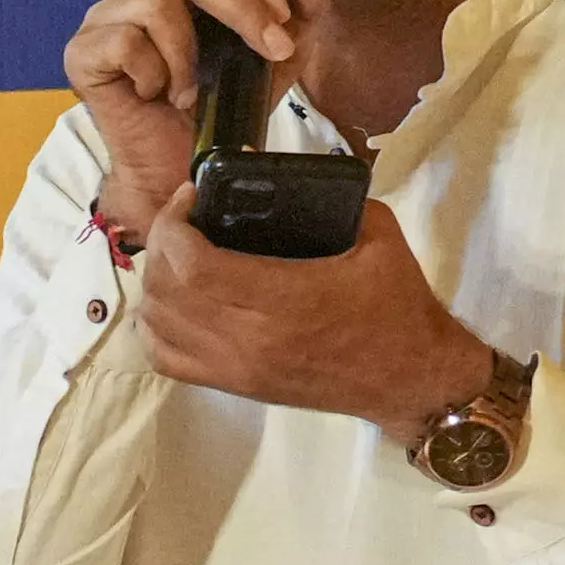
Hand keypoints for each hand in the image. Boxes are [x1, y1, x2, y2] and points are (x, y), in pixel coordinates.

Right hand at [64, 0, 321, 242]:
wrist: (179, 166)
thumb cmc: (220, 107)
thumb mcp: (275, 58)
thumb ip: (299, 10)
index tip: (279, 18)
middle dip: (241, 8)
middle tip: (267, 50)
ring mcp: (103, 17)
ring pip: (157, 3)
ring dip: (188, 55)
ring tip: (191, 89)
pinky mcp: (82, 52)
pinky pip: (125, 42)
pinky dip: (153, 73)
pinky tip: (157, 94)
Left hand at [136, 192, 490, 438]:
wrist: (411, 378)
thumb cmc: (398, 307)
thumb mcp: (380, 238)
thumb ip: (337, 203)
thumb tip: (292, 178)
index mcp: (286, 298)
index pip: (195, 265)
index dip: (174, 224)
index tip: (188, 197)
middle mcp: (250, 338)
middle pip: (167, 290)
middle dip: (162, 243)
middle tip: (181, 218)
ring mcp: (236, 367)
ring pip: (157, 324)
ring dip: (154, 283)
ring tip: (176, 255)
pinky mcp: (234, 386)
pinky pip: (165, 360)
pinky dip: (153, 328)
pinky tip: (169, 302)